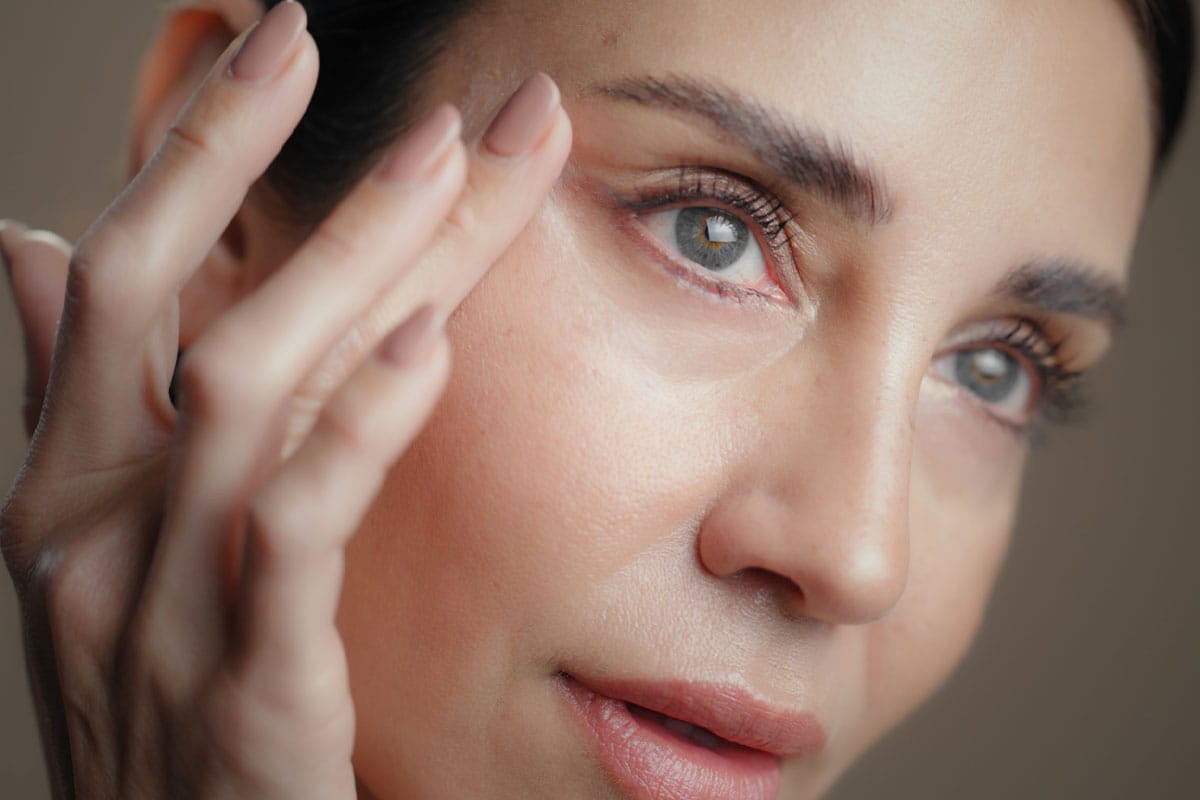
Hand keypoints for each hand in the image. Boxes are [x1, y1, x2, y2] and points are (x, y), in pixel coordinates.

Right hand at [0, 2, 570, 796]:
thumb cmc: (170, 701)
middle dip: (274, 162)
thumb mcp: (106, 547)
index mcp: (64, 482)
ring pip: (247, 388)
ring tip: (458, 159)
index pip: (117, 272)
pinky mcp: (245, 685)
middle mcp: (89, 527)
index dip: (191, 147)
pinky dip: (357, 424)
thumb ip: (79, 400)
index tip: (275, 45)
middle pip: (177, 299)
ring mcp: (156, 607)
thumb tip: (29, 249)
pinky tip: (428, 342)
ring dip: (359, 259)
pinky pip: (291, 526)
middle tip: (383, 64)